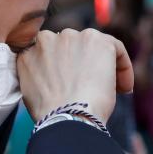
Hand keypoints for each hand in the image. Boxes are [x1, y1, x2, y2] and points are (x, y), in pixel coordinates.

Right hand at [17, 28, 133, 121]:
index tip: (73, 85)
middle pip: (71, 47)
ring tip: (110, 91)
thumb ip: (42, 76)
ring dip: (102, 66)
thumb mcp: (33, 92)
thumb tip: (58, 79)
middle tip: (92, 89)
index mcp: (28, 51)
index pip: (49, 53)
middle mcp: (47, 38)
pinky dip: (123, 67)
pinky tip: (124, 88)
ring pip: (94, 47)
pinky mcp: (97, 40)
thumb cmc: (52, 114)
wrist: (67, 117)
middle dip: (83, 65)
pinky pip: (116, 48)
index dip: (64, 69)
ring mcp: (72, 37)